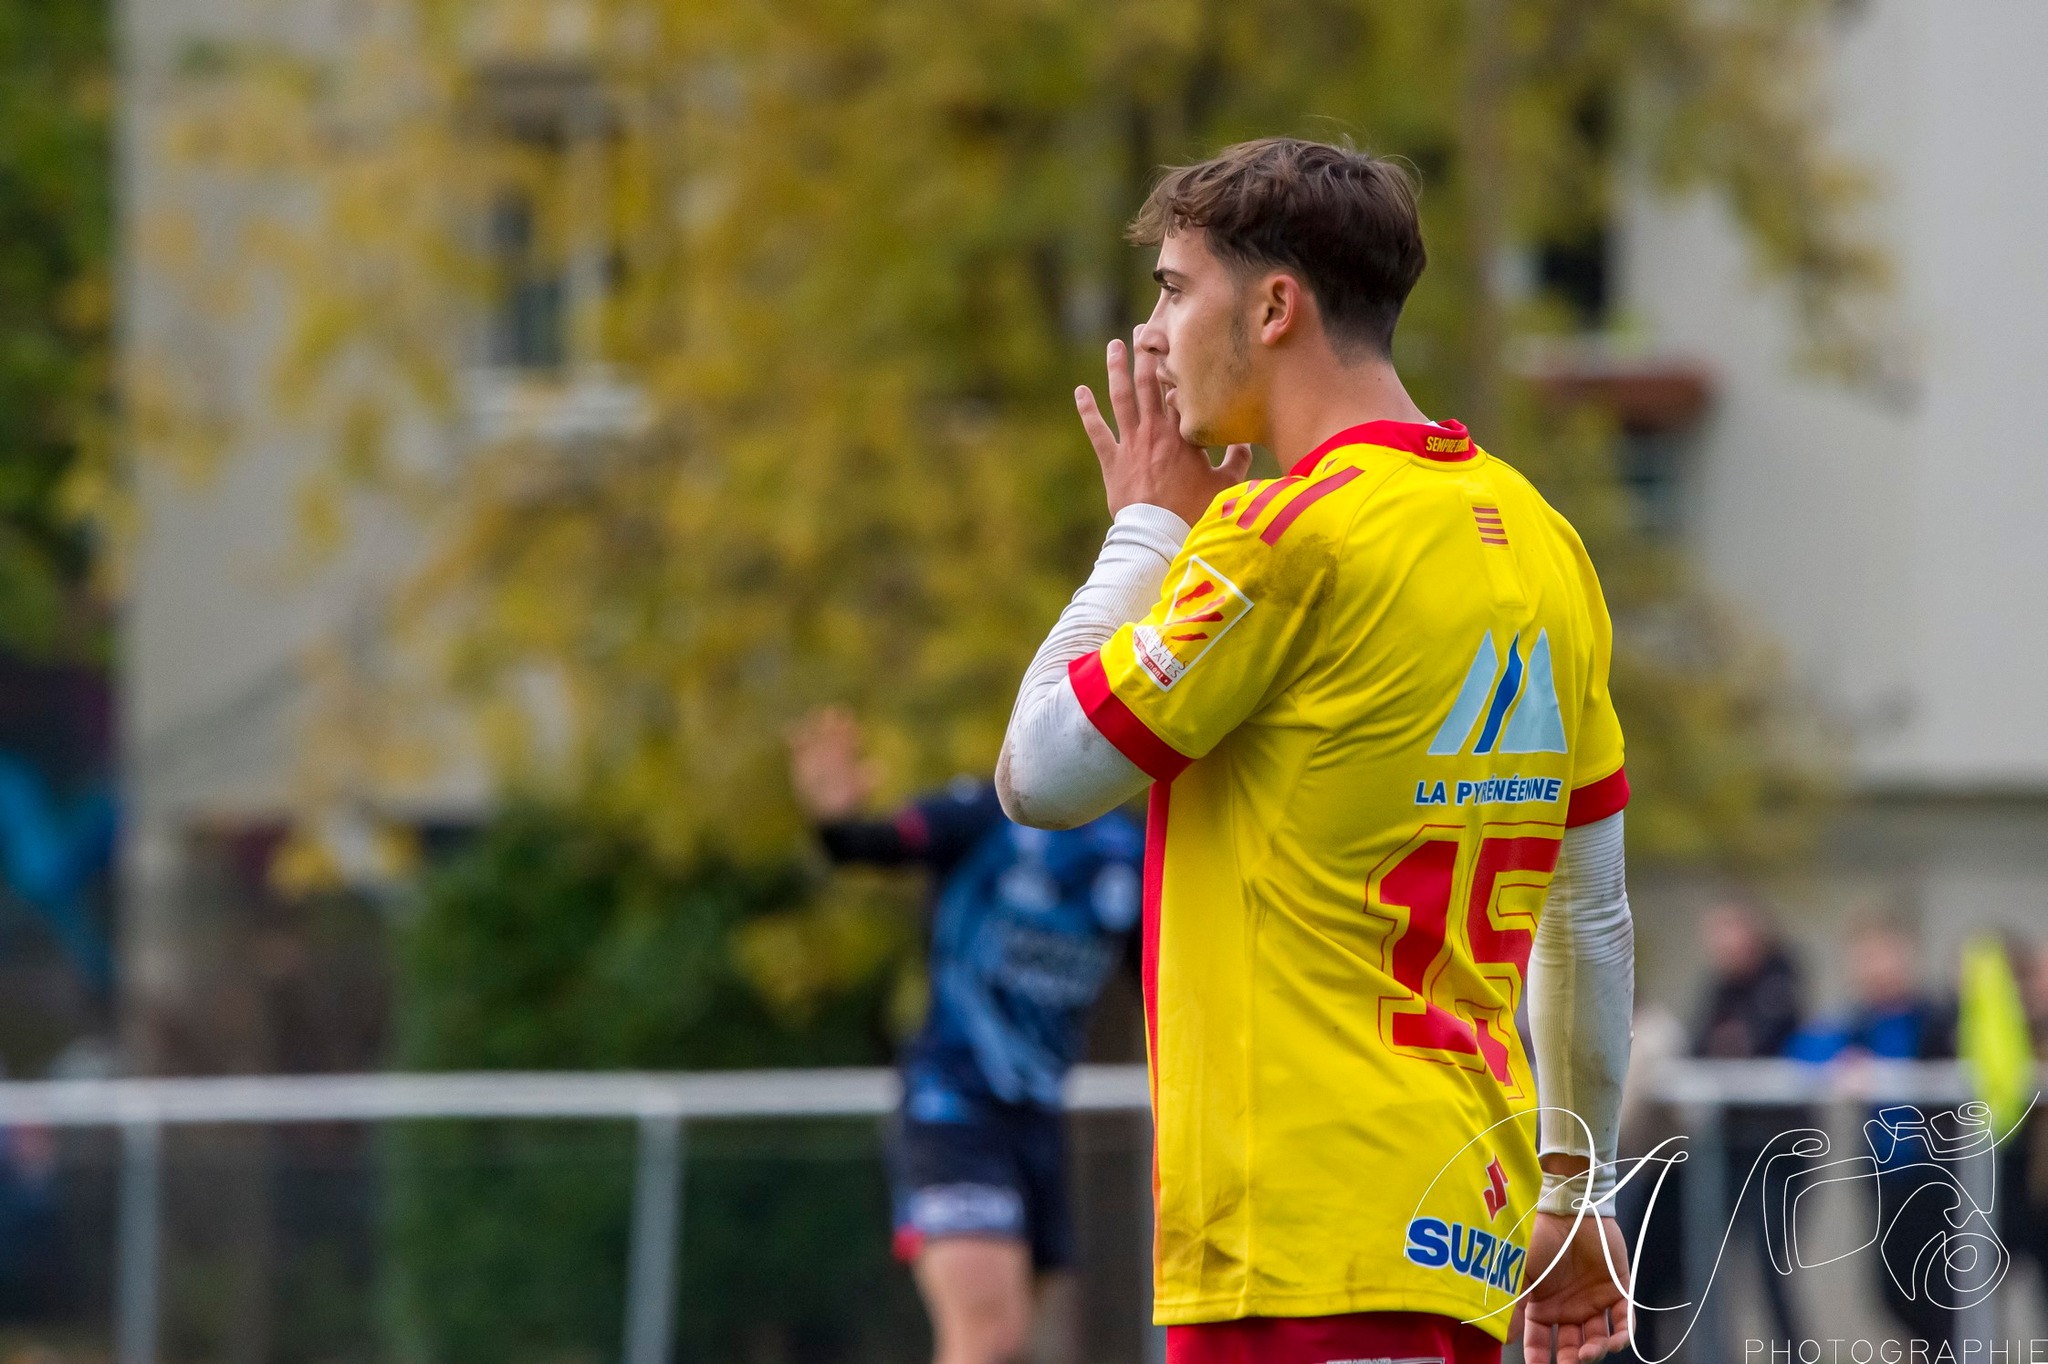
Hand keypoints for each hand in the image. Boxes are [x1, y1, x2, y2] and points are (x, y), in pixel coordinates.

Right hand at [785, 707, 876, 820]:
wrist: (827, 815)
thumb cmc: (845, 805)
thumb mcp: (857, 795)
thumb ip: (865, 783)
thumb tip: (881, 771)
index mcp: (847, 761)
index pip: (849, 743)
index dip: (849, 732)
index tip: (850, 721)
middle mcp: (832, 757)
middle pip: (833, 737)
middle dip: (833, 724)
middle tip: (834, 710)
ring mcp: (817, 759)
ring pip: (816, 739)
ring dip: (814, 727)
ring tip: (813, 712)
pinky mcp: (801, 765)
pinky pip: (797, 749)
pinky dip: (794, 739)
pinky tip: (788, 729)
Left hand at [1075, 332, 1251, 523]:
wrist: (1159, 532)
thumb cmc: (1194, 511)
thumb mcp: (1224, 485)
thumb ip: (1237, 461)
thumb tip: (1248, 443)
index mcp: (1183, 433)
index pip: (1181, 390)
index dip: (1179, 365)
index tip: (1177, 342)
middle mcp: (1156, 430)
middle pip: (1149, 383)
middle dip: (1146, 354)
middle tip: (1143, 330)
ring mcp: (1131, 443)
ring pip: (1121, 398)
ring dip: (1116, 369)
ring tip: (1114, 346)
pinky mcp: (1112, 460)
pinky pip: (1097, 430)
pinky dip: (1087, 410)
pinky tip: (1080, 392)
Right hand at [1518, 1211, 1630, 1362]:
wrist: (1569, 1208)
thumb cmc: (1539, 1236)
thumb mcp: (1518, 1271)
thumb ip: (1512, 1304)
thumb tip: (1503, 1337)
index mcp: (1542, 1305)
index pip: (1540, 1343)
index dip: (1540, 1359)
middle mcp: (1567, 1307)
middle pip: (1572, 1346)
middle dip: (1572, 1361)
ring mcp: (1593, 1300)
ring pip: (1598, 1338)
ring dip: (1596, 1350)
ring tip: (1590, 1352)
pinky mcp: (1617, 1289)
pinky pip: (1623, 1319)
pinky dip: (1622, 1334)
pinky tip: (1615, 1340)